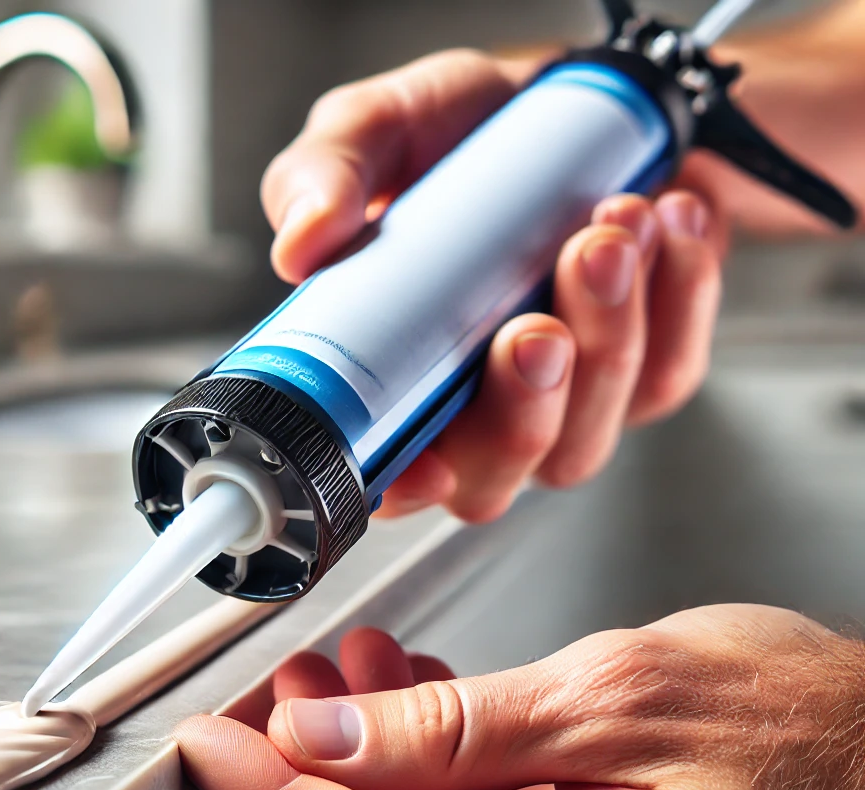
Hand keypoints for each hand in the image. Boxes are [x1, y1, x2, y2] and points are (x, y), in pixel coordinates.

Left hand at [176, 606, 864, 789]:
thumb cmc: (800, 721)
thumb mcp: (612, 694)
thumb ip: (454, 728)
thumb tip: (327, 739)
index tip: (214, 743)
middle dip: (318, 770)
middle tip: (286, 684)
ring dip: (371, 758)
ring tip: (347, 672)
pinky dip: (428, 768)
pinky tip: (409, 702)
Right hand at [261, 49, 725, 520]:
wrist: (565, 111)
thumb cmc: (462, 143)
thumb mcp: (376, 132)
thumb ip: (326, 176)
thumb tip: (302, 242)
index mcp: (397, 380)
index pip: (390, 472)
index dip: (407, 486)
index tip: (429, 460)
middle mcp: (475, 413)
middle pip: (495, 478)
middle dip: (523, 408)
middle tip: (533, 325)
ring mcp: (564, 404)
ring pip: (585, 438)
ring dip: (607, 340)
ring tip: (607, 233)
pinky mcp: (643, 374)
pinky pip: (668, 374)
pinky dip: (678, 299)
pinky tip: (664, 226)